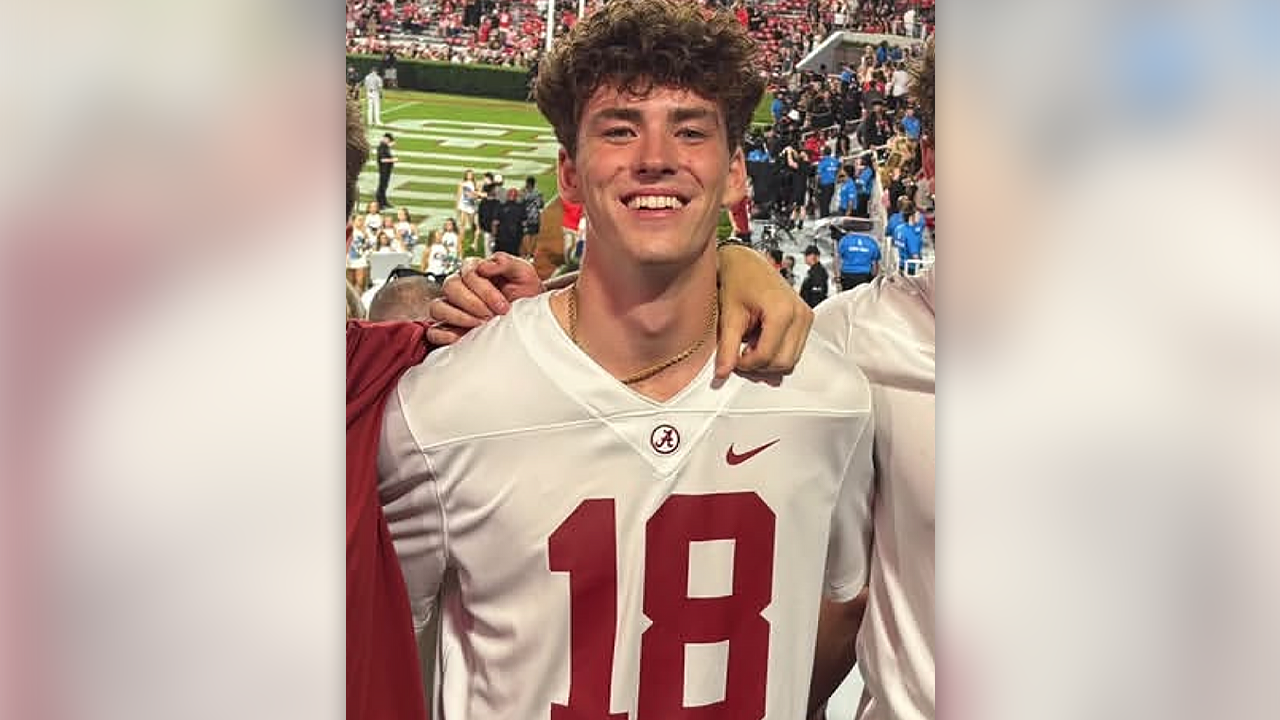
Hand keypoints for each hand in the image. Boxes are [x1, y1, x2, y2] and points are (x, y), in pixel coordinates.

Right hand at [425, 252, 543, 346]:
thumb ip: (506, 262)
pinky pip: (433, 332)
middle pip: (450, 287)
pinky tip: (460, 338)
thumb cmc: (525, 293)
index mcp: (474, 270)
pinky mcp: (449, 329)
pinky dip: (443, 335)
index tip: (503, 306)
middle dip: (473, 303)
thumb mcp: (523, 273)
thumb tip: (484, 265)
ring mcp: (451, 308)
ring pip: (437, 307)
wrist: (530, 318)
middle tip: (492, 316)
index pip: (467, 273)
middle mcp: (459, 286)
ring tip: (479, 326)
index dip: (485, 291)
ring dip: (458, 317)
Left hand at [716, 244, 812, 378]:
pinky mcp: (806, 319)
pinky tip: (760, 338)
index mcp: (782, 311)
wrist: (747, 261)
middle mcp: (800, 314)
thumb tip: (722, 374)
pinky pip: (794, 349)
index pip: (768, 356)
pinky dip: (777, 351)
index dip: (747, 365)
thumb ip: (727, 347)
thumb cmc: (738, 279)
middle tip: (739, 355)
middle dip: (759, 365)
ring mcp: (806, 316)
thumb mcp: (729, 315)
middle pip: (783, 362)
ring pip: (791, 359)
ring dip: (768, 359)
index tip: (733, 360)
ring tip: (749, 343)